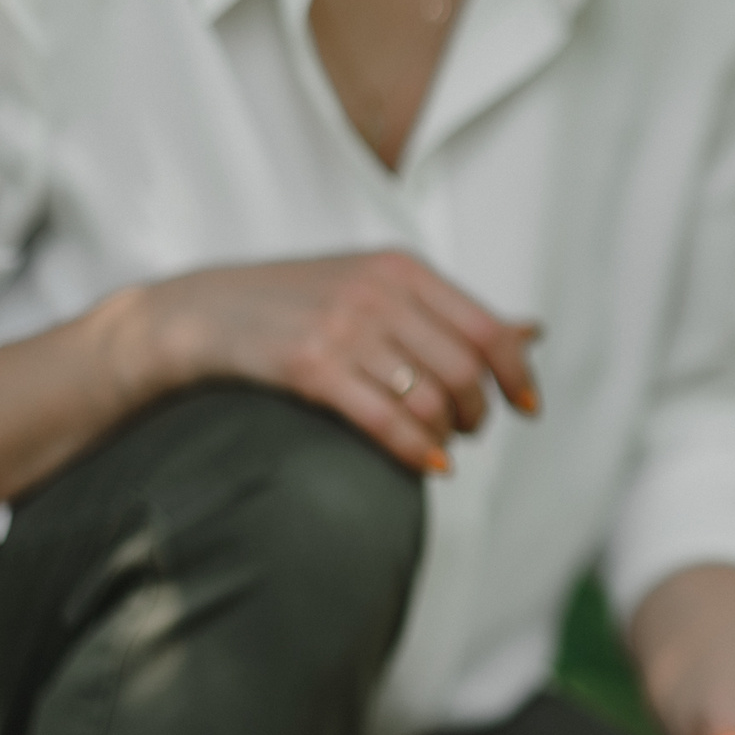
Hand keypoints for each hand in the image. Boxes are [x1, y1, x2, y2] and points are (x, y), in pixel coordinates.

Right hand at [136, 252, 538, 472]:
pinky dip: (416, 449)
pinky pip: (385, 419)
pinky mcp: (310, 365)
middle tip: (471, 430)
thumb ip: (451, 313)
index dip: (518, 374)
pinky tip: (427, 465)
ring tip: (443, 445)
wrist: (201, 312)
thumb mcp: (378, 287)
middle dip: (478, 411)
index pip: (487, 329)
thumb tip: (534, 331)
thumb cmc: (300, 303)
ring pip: (430, 398)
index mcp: (403, 270)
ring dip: (447, 434)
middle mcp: (379, 294)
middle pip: (464, 370)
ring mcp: (344, 328)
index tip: (528, 407)